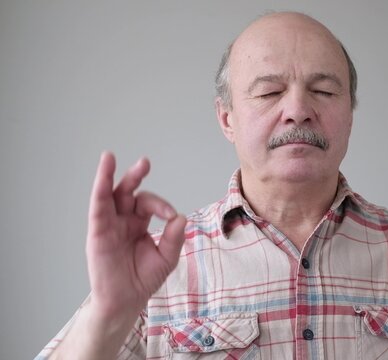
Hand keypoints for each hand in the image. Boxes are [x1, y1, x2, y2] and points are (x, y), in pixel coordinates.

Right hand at [86, 152, 185, 316]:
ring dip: (108, 175)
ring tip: (108, 157)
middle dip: (135, 175)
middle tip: (144, 162)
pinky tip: (102, 175)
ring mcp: (109, 225)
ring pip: (108, 195)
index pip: (148, 204)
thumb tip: (180, 217)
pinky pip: (97, 208)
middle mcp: (122, 220)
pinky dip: (99, 190)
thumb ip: (174, 238)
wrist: (126, 301)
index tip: (170, 215)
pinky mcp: (97, 233)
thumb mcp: (166, 258)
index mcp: (138, 223)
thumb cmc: (143, 279)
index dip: (161, 205)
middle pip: (127, 192)